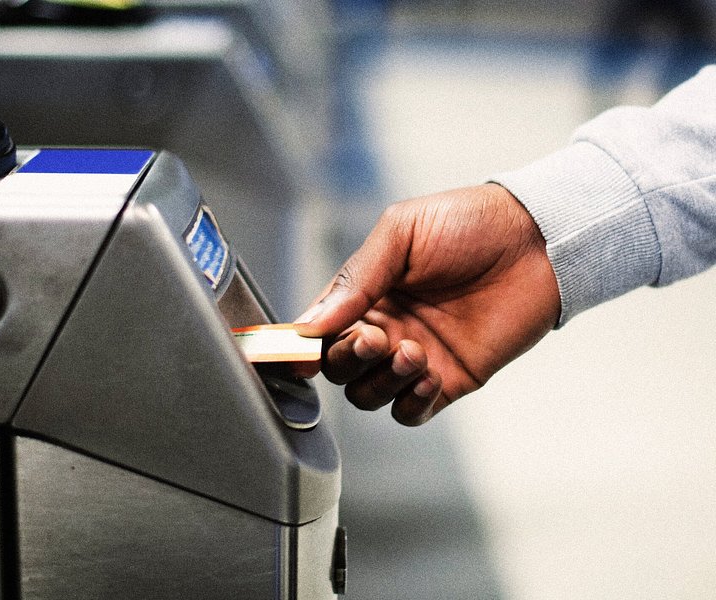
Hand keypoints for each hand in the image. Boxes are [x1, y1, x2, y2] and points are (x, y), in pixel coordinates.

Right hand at [294, 184, 560, 425]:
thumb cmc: (469, 223)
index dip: (301, 345)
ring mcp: (415, 357)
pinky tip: (428, 374)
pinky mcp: (449, 378)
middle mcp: (384, 327)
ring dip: (381, 380)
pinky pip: (411, 410)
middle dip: (347, 359)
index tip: (296, 352)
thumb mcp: (402, 232)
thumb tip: (312, 323)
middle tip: (374, 338)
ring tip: (413, 350)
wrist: (537, 240)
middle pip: (338, 368)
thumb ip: (357, 277)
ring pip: (368, 394)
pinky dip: (410, 401)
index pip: (318, 328)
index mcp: (365, 293)